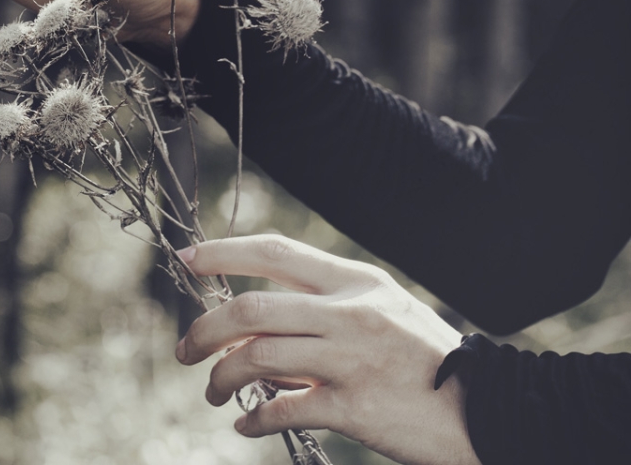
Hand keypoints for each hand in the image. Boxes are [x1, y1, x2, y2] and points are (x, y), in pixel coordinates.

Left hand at [176, 234, 480, 464]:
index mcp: (356, 282)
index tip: (186, 258)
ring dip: (221, 377)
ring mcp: (352, 359)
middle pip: (251, 308)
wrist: (491, 411)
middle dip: (205, 329)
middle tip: (185, 349)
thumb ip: (326, 308)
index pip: (275, 252)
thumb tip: (254, 326)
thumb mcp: (386, 313)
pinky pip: (283, 409)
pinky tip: (248, 425)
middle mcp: (351, 313)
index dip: (223, 252)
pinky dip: (254, 419)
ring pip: (257, 358)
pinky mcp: (355, 408)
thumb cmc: (428, 363)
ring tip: (214, 392)